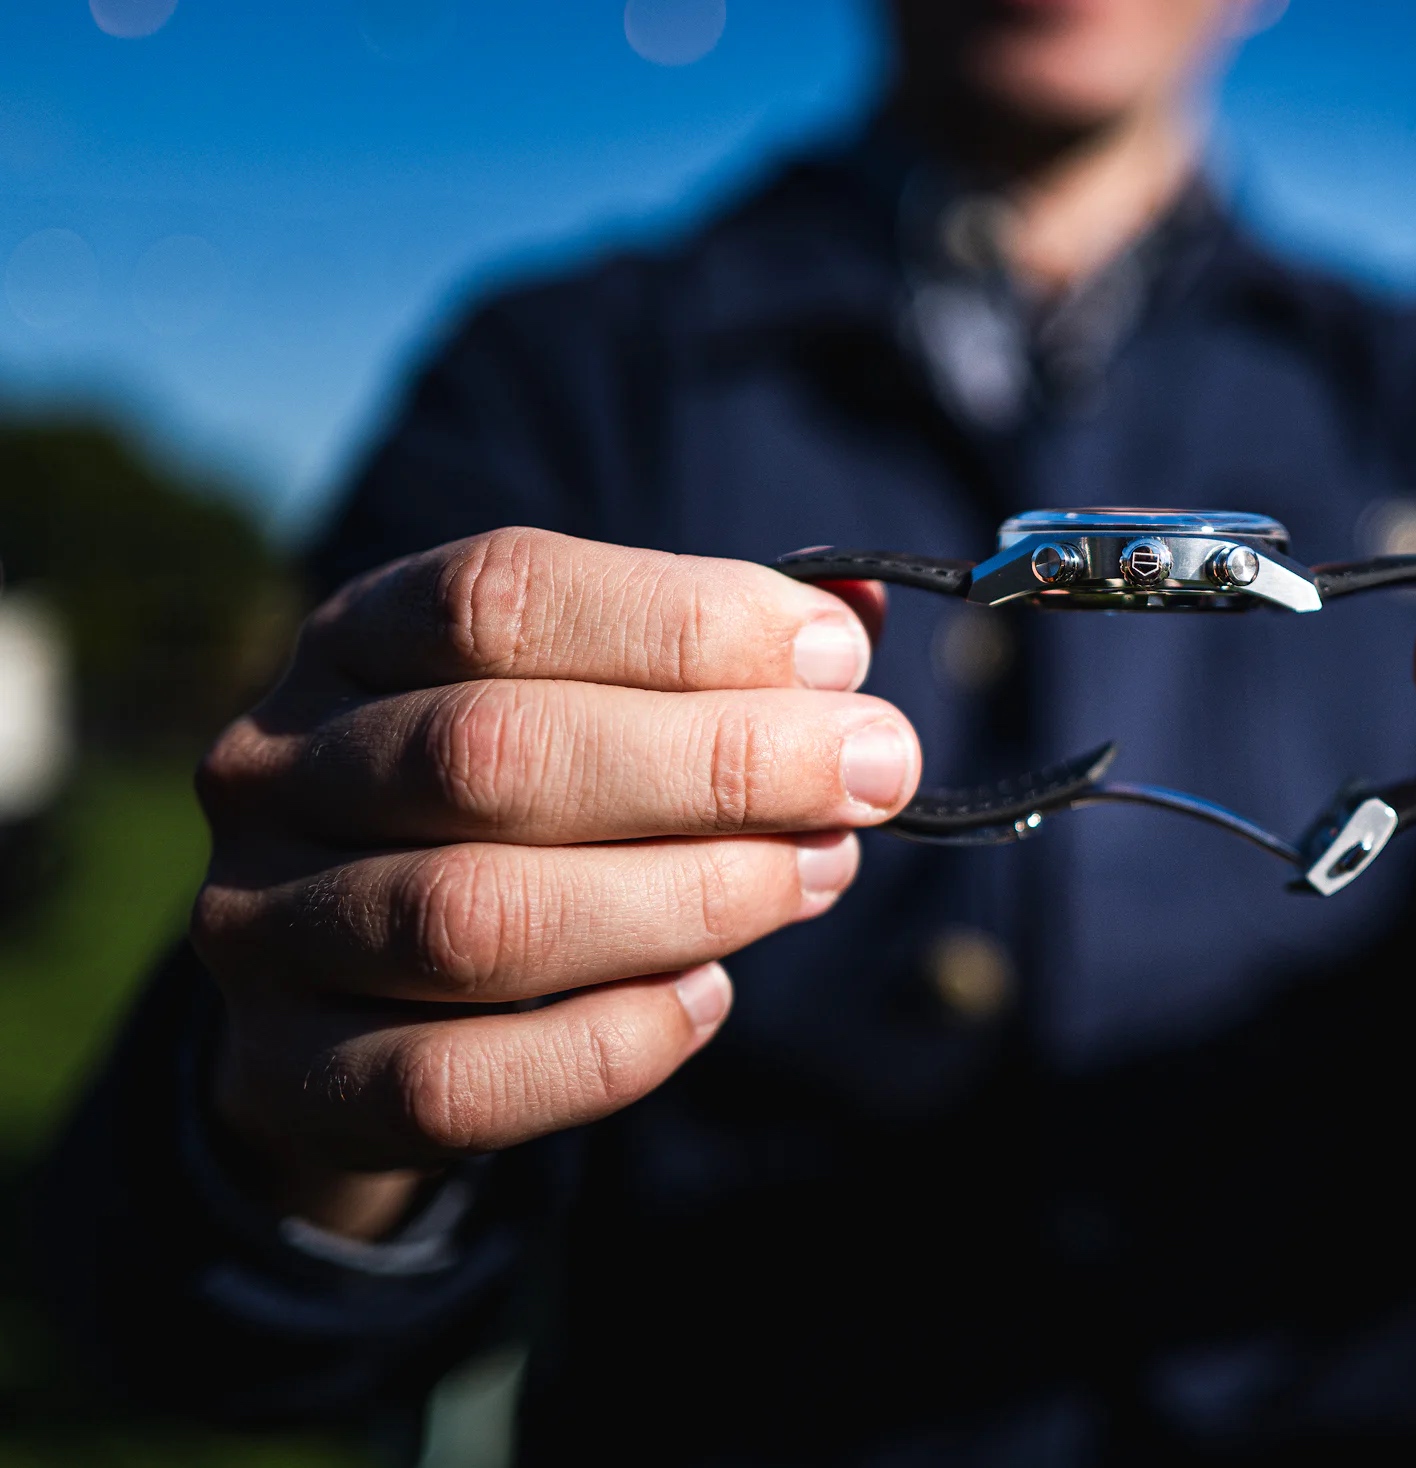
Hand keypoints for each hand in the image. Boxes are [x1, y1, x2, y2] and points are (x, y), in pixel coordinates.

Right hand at [191, 528, 917, 1234]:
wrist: (355, 993)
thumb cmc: (520, 812)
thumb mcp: (588, 699)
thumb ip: (708, 661)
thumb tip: (856, 627)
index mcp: (356, 639)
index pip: (500, 596)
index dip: (686, 620)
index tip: (840, 662)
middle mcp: (279, 772)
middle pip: (495, 753)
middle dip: (719, 764)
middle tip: (872, 776)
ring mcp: (264, 930)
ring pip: (477, 919)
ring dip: (687, 897)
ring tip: (815, 876)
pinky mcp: (290, 1077)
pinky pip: (454, 1082)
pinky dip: (609, 1040)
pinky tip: (707, 998)